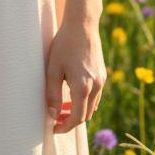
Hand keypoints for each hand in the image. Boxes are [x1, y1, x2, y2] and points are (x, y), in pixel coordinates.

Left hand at [46, 18, 106, 135]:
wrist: (82, 25)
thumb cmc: (64, 45)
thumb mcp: (53, 69)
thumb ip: (52, 94)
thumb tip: (52, 115)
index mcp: (83, 87)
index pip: (77, 118)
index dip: (65, 127)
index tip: (54, 129)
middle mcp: (96, 86)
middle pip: (86, 115)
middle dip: (71, 121)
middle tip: (55, 119)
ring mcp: (101, 81)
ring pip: (92, 106)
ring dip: (78, 111)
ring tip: (62, 107)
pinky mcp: (102, 74)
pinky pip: (95, 96)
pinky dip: (85, 101)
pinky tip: (72, 95)